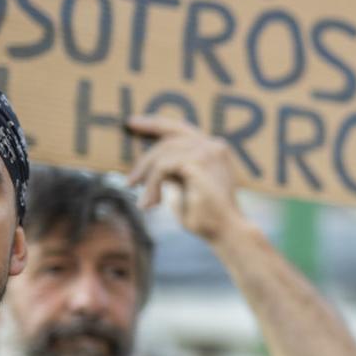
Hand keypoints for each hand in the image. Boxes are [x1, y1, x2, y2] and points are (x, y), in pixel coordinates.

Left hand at [125, 115, 243, 244]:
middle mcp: (213, 146)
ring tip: (146, 203)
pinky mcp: (199, 162)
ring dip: (148, 178)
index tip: (132, 123)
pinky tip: (152, 203)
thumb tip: (149, 161)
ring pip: (163, 153)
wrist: (225, 232)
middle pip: (168, 138)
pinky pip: (163, 166)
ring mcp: (208, 152)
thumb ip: (172, 170)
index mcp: (213, 149)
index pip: (179, 129)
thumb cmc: (206, 215)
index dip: (154, 124)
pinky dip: (153, 184)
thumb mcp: (183, 186)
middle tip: (130, 180)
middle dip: (145, 157)